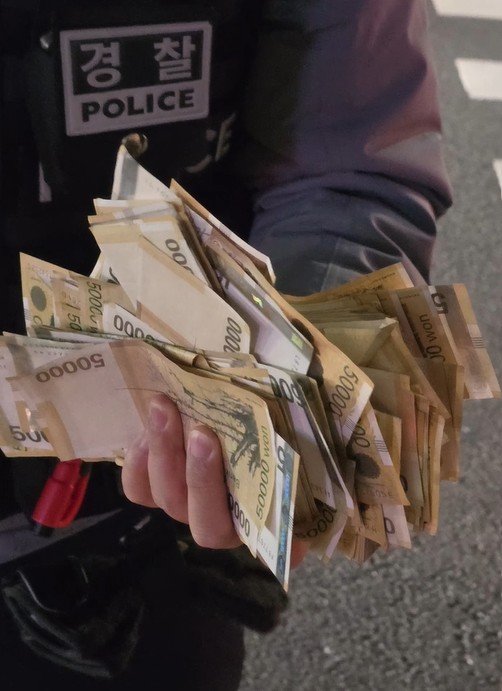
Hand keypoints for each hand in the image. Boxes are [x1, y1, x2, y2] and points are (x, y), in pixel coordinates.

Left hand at [122, 393, 307, 565]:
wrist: (215, 381)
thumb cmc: (268, 394)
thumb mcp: (296, 402)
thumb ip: (315, 418)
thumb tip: (347, 418)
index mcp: (267, 507)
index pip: (281, 539)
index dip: (287, 545)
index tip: (299, 539)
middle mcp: (227, 516)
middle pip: (209, 526)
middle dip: (204, 481)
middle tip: (204, 432)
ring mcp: (186, 501)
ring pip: (169, 504)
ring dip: (165, 458)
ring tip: (165, 408)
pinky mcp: (154, 482)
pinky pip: (138, 489)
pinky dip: (137, 462)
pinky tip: (146, 426)